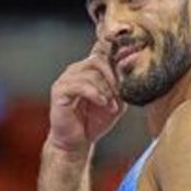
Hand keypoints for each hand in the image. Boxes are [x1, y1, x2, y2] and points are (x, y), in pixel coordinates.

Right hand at [47, 42, 126, 156]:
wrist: (78, 142)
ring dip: (105, 90)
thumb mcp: (117, 100)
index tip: (129, 52)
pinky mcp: (59, 90)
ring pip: (90, 73)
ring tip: (110, 105)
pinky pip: (80, 85)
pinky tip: (102, 103)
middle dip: (113, 77)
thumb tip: (131, 61)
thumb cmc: (95, 121)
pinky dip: (95, 94)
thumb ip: (123, 82)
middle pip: (98, 60)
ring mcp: (66, 79)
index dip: (114, 49)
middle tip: (119, 94)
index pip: (100, 49)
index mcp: (89, 69)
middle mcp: (76, 70)